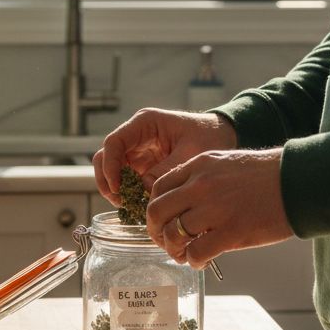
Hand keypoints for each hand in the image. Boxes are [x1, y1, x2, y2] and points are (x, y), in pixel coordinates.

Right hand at [93, 108, 237, 207]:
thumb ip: (166, 170)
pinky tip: (138, 206)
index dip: (111, 166)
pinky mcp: (143, 165)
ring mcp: (137, 151)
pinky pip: (126, 179)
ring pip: (112, 170)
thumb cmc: (208, 138)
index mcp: (145, 123)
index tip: (118, 188)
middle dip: (108, 180)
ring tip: (128, 206)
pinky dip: (128, 193)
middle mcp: (136, 135)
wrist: (223, 137)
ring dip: (115, 188)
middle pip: (106, 156)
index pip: (114, 142)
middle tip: (120, 201)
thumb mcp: (190, 154)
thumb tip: (143, 188)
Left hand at [145, 148, 292, 269]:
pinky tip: (202, 261)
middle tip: (167, 243)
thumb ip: (201, 179)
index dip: (155, 210)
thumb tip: (184, 206)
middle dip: (157, 232)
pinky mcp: (231, 231)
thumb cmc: (267, 175)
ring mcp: (215, 208)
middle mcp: (201, 185)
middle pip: (157, 212)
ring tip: (185, 255)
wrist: (299, 181)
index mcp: (198, 166)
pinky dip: (194, 261)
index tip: (162, 222)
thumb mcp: (226, 163)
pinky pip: (196, 252)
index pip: (158, 188)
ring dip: (175, 250)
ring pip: (173, 234)